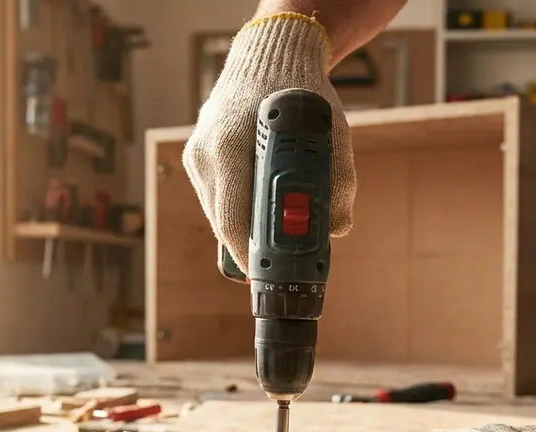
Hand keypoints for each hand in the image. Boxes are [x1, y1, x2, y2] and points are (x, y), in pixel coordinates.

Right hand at [182, 12, 356, 268]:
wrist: (269, 55)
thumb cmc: (301, 92)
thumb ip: (339, 181)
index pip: (233, 216)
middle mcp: (207, 151)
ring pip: (216, 213)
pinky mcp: (196, 156)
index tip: (265, 272)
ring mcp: (197, 154)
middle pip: (222, 222)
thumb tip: (338, 227)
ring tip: (269, 243)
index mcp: (233, 145)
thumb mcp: (331, 131)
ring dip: (243, 229)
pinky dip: (236, 210)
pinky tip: (256, 214)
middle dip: (248, 248)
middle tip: (272, 267)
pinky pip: (214, 199)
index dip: (248, 252)